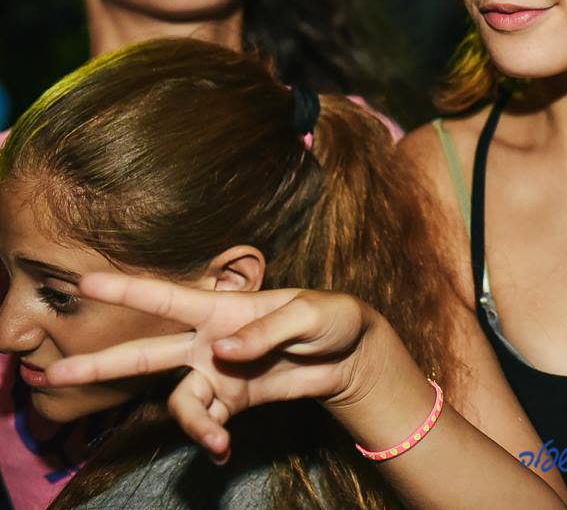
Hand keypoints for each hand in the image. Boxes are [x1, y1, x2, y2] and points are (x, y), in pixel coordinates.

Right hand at [43, 272, 380, 462]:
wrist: (351, 356)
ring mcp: (217, 375)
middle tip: (54, 375)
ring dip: (190, 421)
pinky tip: (222, 446)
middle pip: (145, 354)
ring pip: (179, 400)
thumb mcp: (311, 314)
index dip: (126, 289)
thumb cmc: (331, 318)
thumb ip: (267, 330)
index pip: (167, 298)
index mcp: (222, 309)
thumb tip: (224, 352)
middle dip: (100, 365)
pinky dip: (209, 436)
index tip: (85, 281)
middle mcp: (208, 343)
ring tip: (214, 437)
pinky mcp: (232, 402)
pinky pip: (206, 422)